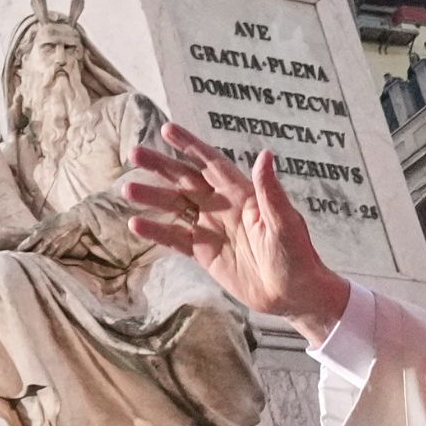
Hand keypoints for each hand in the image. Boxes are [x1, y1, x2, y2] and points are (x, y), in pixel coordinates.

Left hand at [16, 209, 85, 257]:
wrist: (77, 221)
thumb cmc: (61, 219)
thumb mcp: (47, 220)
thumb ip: (38, 227)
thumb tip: (30, 231)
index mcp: (41, 232)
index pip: (27, 243)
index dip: (21, 249)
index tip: (16, 252)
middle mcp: (47, 240)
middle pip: (34, 253)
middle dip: (27, 257)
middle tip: (21, 260)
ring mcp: (55, 246)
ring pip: (43, 257)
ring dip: (37, 261)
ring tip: (32, 264)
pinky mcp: (63, 250)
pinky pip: (53, 259)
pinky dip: (48, 261)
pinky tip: (45, 264)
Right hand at [124, 123, 349, 344]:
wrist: (293, 295)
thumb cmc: (297, 256)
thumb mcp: (285, 222)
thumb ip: (270, 191)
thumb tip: (266, 155)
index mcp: (243, 194)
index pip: (212, 164)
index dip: (190, 146)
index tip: (167, 129)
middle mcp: (224, 207)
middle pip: (187, 180)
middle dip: (161, 166)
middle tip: (134, 153)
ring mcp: (212, 229)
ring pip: (176, 207)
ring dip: (153, 197)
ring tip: (128, 188)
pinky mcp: (205, 253)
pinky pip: (176, 238)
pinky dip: (156, 231)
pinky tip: (135, 224)